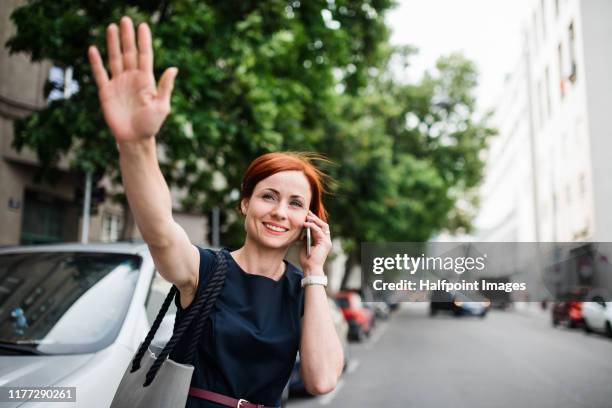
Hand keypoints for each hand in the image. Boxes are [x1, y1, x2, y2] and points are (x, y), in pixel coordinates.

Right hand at [88, 16, 177, 141]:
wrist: (134, 139)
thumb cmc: (151, 125)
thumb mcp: (162, 106)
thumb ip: (165, 87)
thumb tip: (173, 68)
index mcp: (146, 80)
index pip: (145, 56)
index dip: (144, 41)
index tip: (143, 25)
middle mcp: (132, 78)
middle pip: (129, 53)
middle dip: (127, 36)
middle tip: (125, 19)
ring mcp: (118, 83)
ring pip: (115, 59)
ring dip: (113, 43)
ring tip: (111, 27)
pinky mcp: (106, 92)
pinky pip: (100, 74)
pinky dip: (96, 62)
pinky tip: (93, 49)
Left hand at [299, 210, 332, 275]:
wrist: (310, 269)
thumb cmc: (307, 260)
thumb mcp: (305, 246)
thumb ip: (306, 238)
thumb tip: (304, 232)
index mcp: (322, 241)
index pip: (320, 227)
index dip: (314, 221)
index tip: (307, 215)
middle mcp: (326, 240)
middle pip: (323, 225)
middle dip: (315, 218)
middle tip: (307, 213)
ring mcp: (327, 241)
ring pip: (323, 226)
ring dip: (314, 220)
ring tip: (307, 216)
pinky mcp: (325, 243)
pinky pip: (319, 231)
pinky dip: (312, 226)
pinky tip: (306, 224)